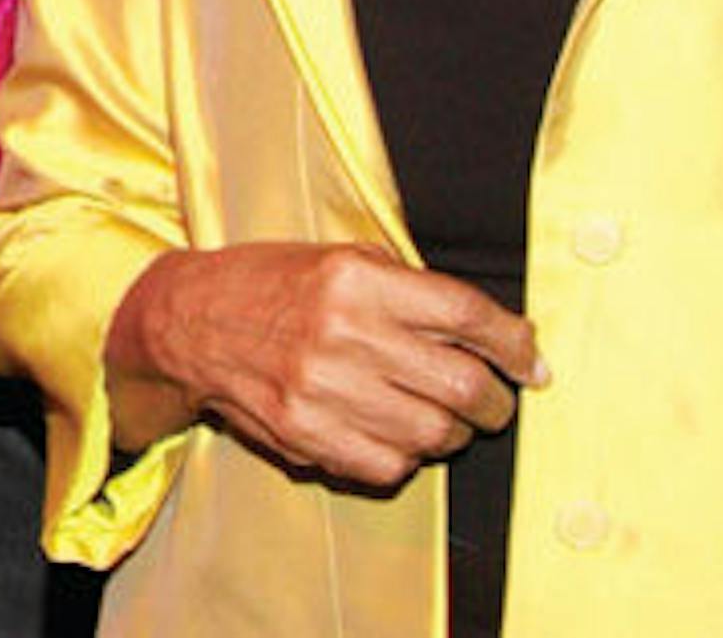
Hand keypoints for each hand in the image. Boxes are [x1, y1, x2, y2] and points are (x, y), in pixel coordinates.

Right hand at [110, 242, 544, 487]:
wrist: (191, 321)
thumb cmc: (275, 283)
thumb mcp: (342, 257)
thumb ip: (411, 290)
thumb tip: (490, 334)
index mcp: (357, 279)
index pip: (464, 315)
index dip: (512, 342)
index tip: (531, 360)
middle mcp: (342, 335)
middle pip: (460, 385)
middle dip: (496, 400)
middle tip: (499, 402)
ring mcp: (321, 392)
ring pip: (432, 433)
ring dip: (456, 432)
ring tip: (450, 420)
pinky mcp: (305, 436)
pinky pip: (388, 465)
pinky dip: (409, 457)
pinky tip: (401, 436)